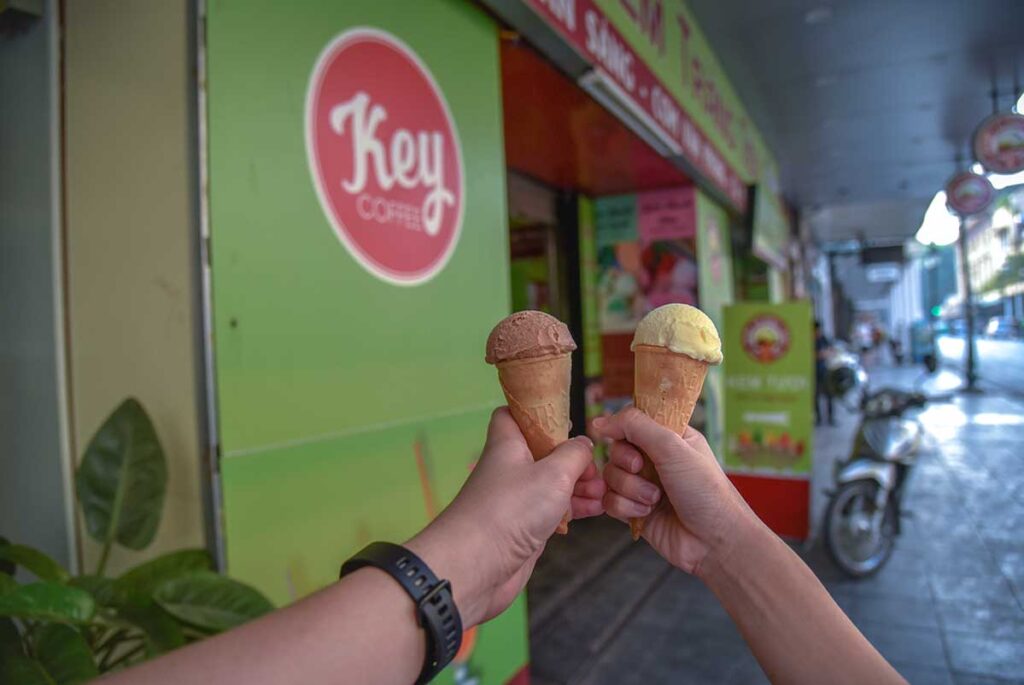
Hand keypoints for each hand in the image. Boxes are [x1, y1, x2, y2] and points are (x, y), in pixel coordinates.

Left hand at [407, 408, 603, 626]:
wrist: (476, 566)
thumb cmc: (510, 511)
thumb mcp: (553, 473)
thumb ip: (575, 454)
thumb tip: (585, 444)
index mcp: (509, 443)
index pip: (516, 414)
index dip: (539, 412)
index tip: (567, 421)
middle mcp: (511, 468)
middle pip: (544, 451)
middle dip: (574, 457)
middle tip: (595, 469)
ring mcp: (517, 498)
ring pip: (552, 483)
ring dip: (579, 485)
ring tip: (603, 491)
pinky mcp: (525, 526)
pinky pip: (554, 510)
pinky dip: (575, 508)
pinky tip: (597, 509)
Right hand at [596, 408, 752, 575]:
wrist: (714, 542)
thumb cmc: (705, 492)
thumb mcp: (673, 447)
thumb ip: (636, 426)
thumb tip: (600, 420)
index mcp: (669, 437)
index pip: (633, 421)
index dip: (623, 428)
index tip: (629, 439)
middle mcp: (655, 459)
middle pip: (616, 449)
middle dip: (627, 463)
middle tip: (644, 469)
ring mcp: (644, 485)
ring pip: (610, 476)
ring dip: (629, 488)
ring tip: (654, 499)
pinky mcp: (634, 510)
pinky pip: (609, 500)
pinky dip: (625, 507)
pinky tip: (645, 513)